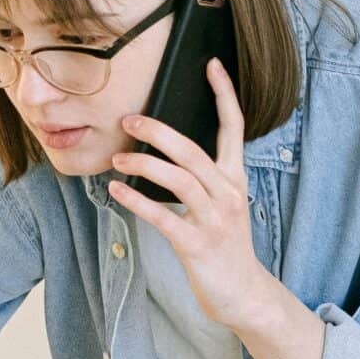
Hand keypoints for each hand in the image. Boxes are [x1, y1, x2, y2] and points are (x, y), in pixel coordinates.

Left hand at [108, 57, 274, 330]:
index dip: (224, 94)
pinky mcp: (198, 245)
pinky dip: (136, 202)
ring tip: (117, 160)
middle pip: (193, 151)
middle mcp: (228, 193)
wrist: (243, 293)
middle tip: (128, 120)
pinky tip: (116, 192)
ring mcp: (215, 219)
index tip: (210, 64)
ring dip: (144, 165)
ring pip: (179, 179)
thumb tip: (162, 149)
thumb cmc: (224, 244)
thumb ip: (201, 177)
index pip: (234, 127)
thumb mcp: (220, 204)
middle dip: (159, 131)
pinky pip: (163, 217)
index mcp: (235, 178)